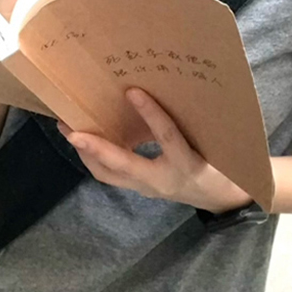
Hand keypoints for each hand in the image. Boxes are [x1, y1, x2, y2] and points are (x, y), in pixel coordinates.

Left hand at [58, 88, 252, 211]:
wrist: (222, 200)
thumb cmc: (219, 166)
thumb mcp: (210, 143)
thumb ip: (188, 122)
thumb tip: (159, 90)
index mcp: (187, 164)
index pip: (167, 136)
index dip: (151, 113)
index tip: (133, 91)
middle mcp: (162, 180)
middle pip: (122, 165)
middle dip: (95, 147)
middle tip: (71, 129)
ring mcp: (147, 188)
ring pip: (108, 174)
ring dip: (87, 153)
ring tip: (69, 131)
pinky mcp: (140, 188)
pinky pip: (111, 175)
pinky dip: (95, 158)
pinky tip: (85, 142)